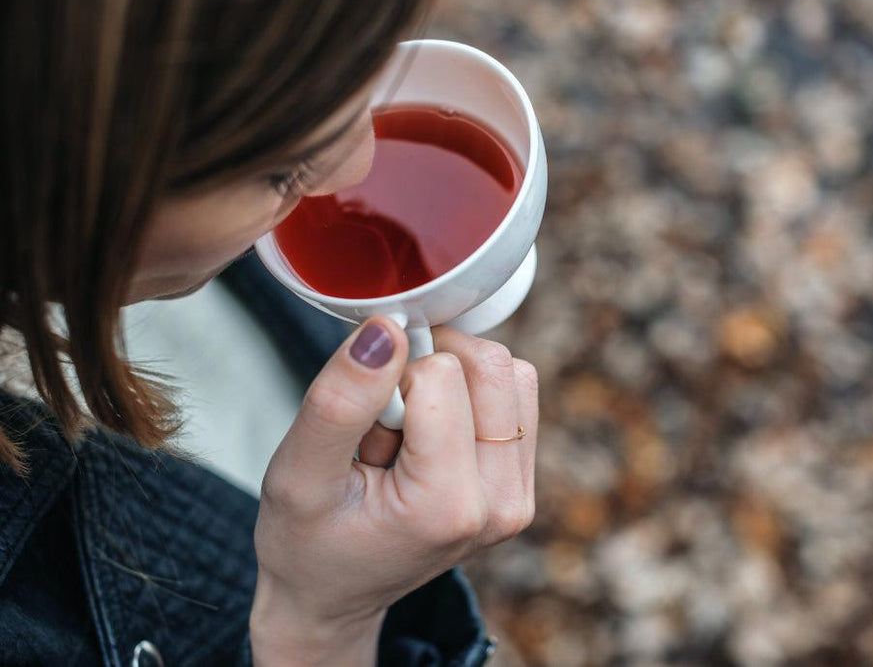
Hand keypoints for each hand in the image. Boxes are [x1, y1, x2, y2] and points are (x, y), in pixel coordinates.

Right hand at [249, 319, 537, 665]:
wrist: (331, 595)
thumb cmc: (307, 541)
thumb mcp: (298, 472)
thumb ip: (340, 399)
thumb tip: (387, 328)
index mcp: (448, 506)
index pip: (440, 373)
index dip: (390, 382)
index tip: (366, 432)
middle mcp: (502, 504)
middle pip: (488, 366)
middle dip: (425, 376)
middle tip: (386, 432)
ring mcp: (519, 496)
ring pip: (509, 373)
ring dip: (450, 384)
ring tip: (407, 438)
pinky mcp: (523, 483)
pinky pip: (516, 395)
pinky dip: (469, 397)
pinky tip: (430, 438)